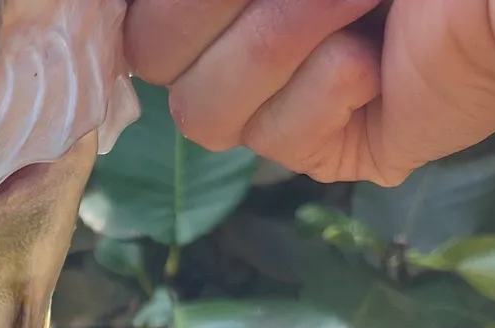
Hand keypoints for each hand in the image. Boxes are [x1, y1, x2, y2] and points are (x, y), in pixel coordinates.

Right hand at [124, 0, 494, 185]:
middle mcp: (252, 31)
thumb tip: (118, 19)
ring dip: (273, 42)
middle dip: (217, 8)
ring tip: (354, 2)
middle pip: (151, 58)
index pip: (138, 21)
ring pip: (200, 111)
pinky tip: (375, 59)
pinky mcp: (338, 146)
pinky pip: (272, 142)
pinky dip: (322, 93)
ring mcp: (293, 94)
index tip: (162, 11)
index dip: (150, 13)